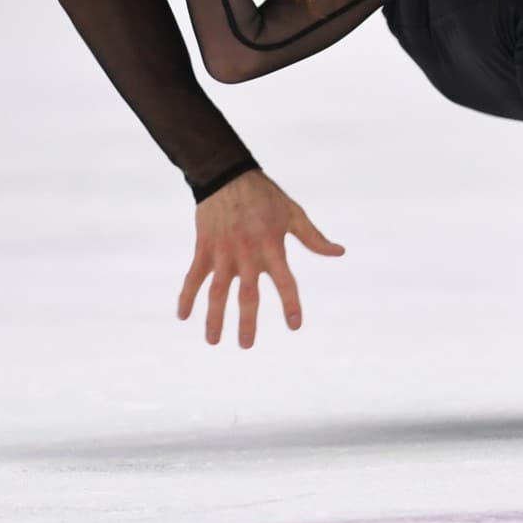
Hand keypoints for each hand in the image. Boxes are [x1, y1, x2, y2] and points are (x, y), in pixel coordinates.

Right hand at [178, 170, 345, 347]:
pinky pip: (193, 277)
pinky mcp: (204, 249)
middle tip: (246, 346)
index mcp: (272, 247)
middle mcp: (248, 254)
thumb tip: (339, 253)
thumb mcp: (293, 213)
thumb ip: (313, 238)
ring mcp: (223, 253)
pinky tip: (183, 315)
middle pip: (248, 295)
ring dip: (214, 317)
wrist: (227, 176)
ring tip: (213, 341)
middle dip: (247, 322)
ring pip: (217, 292)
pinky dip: (187, 296)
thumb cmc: (265, 196)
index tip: (294, 325)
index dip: (290, 304)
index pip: (285, 281)